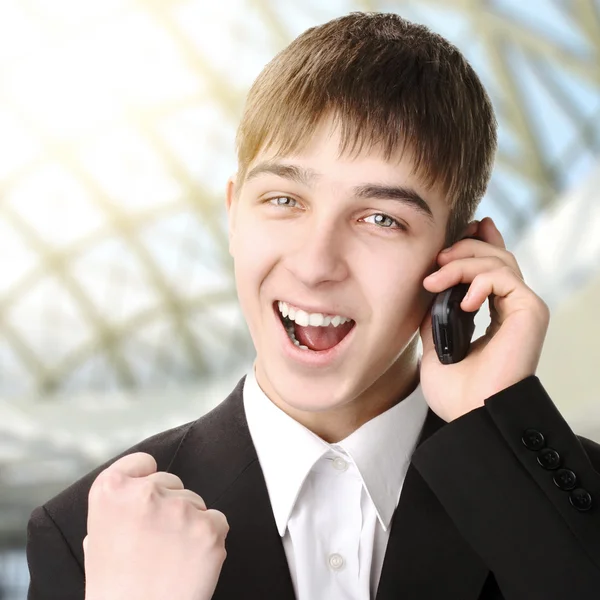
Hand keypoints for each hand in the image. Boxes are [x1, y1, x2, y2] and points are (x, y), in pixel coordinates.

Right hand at [83, 452, 228, 599]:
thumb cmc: (114, 588)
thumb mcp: (96, 538)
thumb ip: (116, 507)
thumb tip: (131, 491)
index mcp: (110, 489)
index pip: (142, 461)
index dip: (145, 480)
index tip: (145, 500)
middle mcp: (145, 492)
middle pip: (172, 481)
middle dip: (168, 506)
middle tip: (155, 543)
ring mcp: (180, 508)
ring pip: (195, 502)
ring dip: (188, 523)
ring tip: (169, 558)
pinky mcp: (208, 528)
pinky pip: (217, 520)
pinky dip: (209, 538)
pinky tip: (190, 561)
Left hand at [419, 217, 549, 421]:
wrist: (470, 415)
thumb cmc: (456, 390)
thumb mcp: (435, 341)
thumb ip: (437, 313)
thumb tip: (431, 288)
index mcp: (494, 314)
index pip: (491, 267)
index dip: (477, 243)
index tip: (460, 229)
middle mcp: (511, 308)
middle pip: (495, 256)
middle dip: (464, 248)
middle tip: (437, 259)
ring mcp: (523, 309)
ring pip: (498, 262)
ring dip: (463, 263)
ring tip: (436, 280)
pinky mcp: (530, 312)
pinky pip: (505, 278)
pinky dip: (480, 281)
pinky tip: (464, 303)